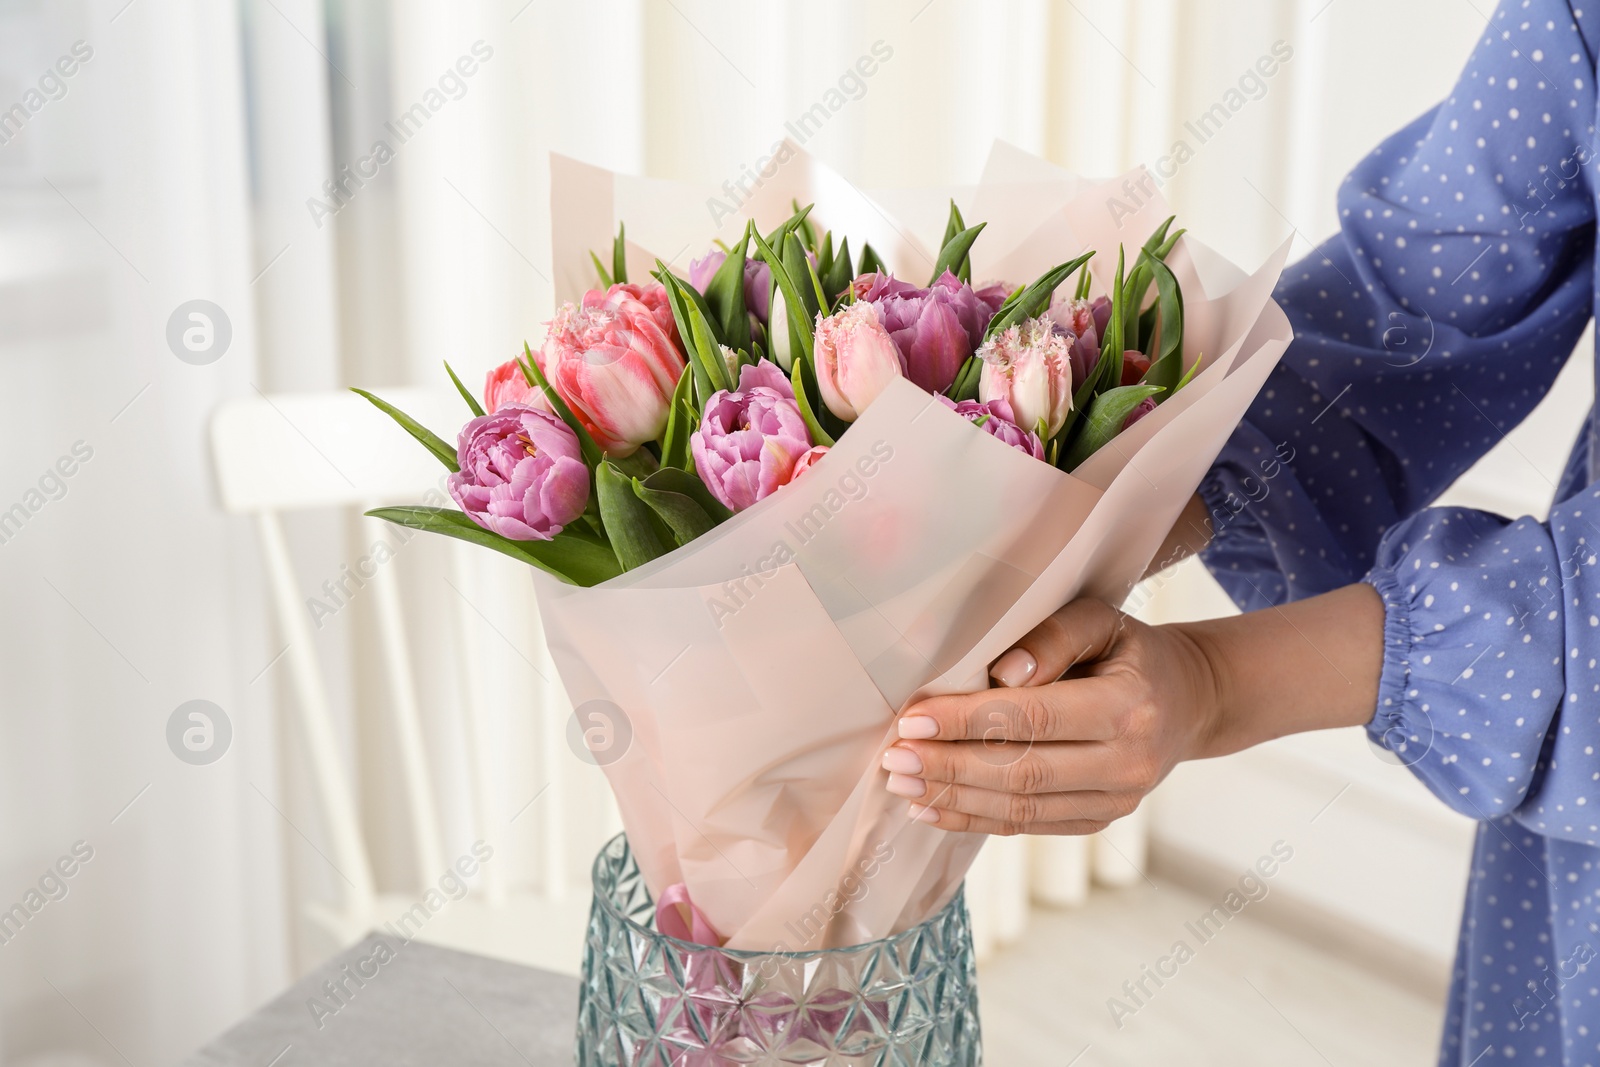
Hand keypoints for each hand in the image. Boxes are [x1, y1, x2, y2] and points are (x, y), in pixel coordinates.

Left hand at [881, 599, 1223, 835]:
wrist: (1188, 700)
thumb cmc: (1129, 650)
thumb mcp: (1101, 620)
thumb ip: (1053, 637)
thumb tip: (1001, 673)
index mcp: (1130, 705)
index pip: (1034, 718)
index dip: (967, 722)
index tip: (913, 720)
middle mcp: (1128, 762)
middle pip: (1022, 772)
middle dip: (949, 768)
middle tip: (894, 759)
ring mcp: (1117, 800)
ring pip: (1021, 809)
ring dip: (953, 799)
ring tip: (901, 784)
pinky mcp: (1099, 820)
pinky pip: (1028, 827)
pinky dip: (974, 820)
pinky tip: (931, 809)